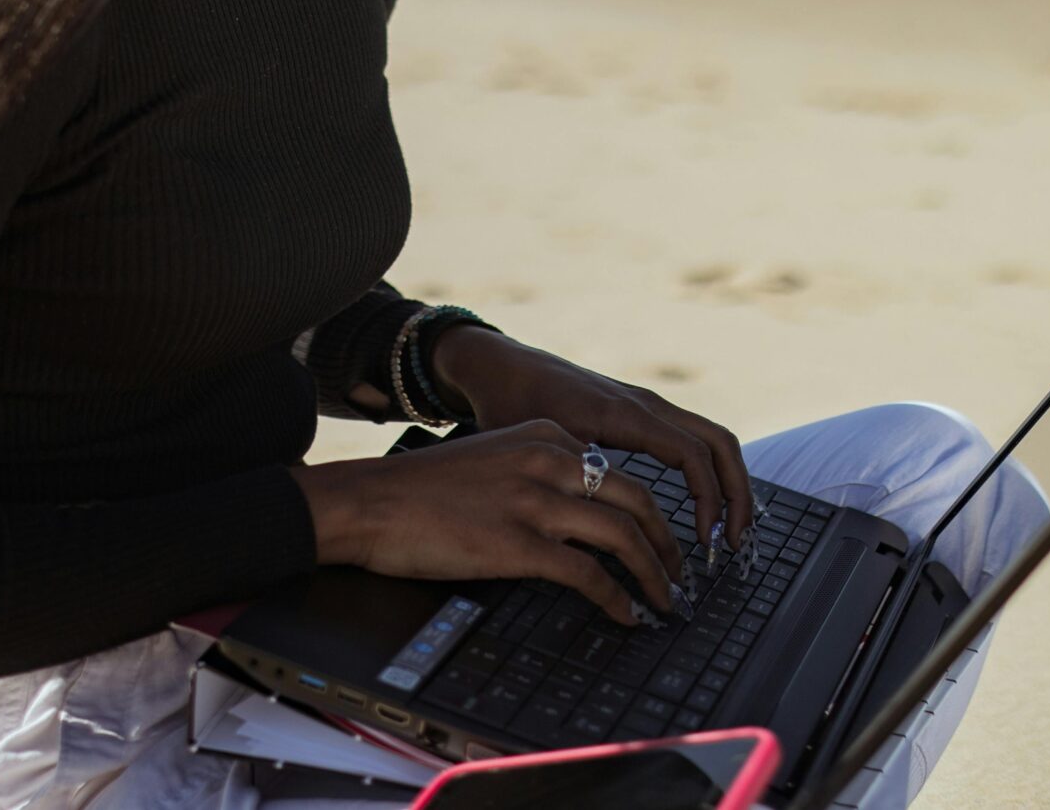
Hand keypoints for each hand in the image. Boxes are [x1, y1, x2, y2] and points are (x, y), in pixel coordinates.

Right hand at [289, 420, 688, 625]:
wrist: (370, 503)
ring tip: (664, 599)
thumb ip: (537, 470)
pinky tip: (626, 613)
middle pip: (637, 499)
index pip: (620, 470)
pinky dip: (618, 597)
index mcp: (545, 435)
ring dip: (654, 573)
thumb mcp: (492, 456)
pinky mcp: (518, 543)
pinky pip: (589, 574)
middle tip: (679, 573)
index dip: (651, 510)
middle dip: (668, 542)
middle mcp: (549, 460)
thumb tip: (577, 509)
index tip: (660, 538)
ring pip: (624, 536)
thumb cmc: (422, 489)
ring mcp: (535, 501)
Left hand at [431, 327, 756, 559]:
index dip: (710, 500)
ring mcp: (648, 406)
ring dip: (729, 484)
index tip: (705, 542)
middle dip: (737, 494)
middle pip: (720, 443)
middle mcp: (647, 405)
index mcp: (628, 414)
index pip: (694, 455)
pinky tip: (704, 508)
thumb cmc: (511, 406)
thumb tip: (606, 528)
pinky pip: (692, 440)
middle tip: (735, 544)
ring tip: (727, 533)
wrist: (498, 367)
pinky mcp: (640, 414)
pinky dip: (709, 474)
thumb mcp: (540, 447)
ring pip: (712, 440)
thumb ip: (576, 477)